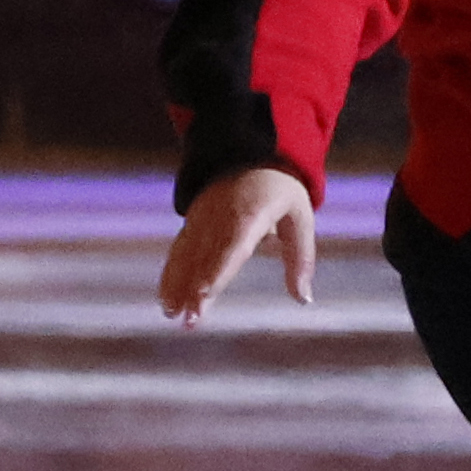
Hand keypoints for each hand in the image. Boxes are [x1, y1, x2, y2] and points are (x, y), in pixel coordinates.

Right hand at [158, 166, 316, 323]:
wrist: (249, 149)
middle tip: (189, 321)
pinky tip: (166, 301)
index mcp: (249, 214)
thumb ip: (300, 259)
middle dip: (193, 290)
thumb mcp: (300, 217)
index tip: (204, 296)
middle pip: (204, 257)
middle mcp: (219, 217)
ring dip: (176, 286)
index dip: (215, 272)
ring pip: (186, 255)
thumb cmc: (280, 190)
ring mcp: (202, 218)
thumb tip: (303, 299)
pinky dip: (171, 275)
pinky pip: (179, 251)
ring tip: (171, 314)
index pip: (230, 248)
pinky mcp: (192, 223)